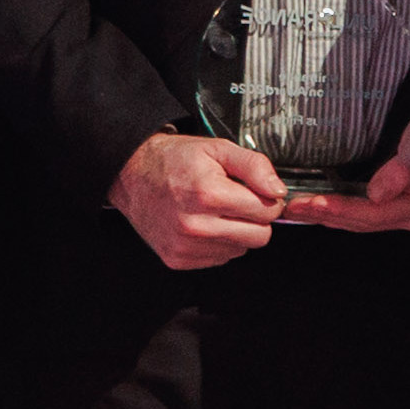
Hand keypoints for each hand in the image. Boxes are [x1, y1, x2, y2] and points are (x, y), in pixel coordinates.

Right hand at [112, 132, 286, 270]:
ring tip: (215, 210)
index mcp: (208, 195)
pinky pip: (220, 258)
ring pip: (241, 249)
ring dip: (236, 231)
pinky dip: (218, 242)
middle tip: (237, 201)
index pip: (268, 212)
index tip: (254, 192)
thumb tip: (278, 191)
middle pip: (259, 237)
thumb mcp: (218, 149)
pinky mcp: (178, 259)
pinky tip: (204, 223)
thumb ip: (254, 166)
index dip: (267, 199)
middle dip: (255, 219)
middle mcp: (195, 225)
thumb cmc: (174, 160)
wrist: (131, 175)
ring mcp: (185, 246)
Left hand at [283, 112, 409, 233]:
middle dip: (325, 215)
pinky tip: (317, 209)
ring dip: (326, 216)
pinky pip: (363, 214)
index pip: (373, 213)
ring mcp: (405, 215)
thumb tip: (377, 193)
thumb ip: (403, 166)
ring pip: (359, 221)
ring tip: (296, 209)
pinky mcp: (397, 207)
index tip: (312, 203)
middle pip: (362, 222)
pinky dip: (338, 212)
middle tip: (290, 207)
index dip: (340, 209)